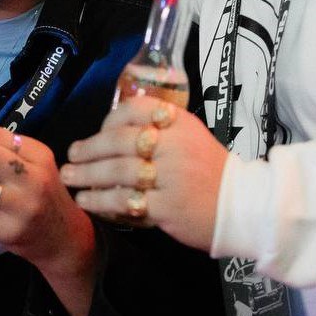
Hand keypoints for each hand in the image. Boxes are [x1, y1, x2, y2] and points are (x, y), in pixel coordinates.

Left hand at [61, 96, 229, 251]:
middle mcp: (174, 144)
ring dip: (88, 175)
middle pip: (119, 141)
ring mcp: (172, 176)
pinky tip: (88, 202)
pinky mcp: (168, 207)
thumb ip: (156, 128)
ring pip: (118, 171)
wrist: (245, 206)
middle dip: (88, 149)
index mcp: (178, 122)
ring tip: (70, 180)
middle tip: (70, 157)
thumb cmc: (209, 170)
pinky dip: (102, 202)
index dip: (108, 121)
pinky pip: (126, 201)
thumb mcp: (189, 135)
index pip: (134, 109)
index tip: (95, 134)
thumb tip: (110, 131)